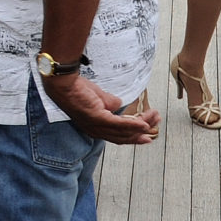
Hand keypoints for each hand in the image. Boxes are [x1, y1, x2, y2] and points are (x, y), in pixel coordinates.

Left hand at [40, 73, 161, 145]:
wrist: (65, 84)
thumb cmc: (78, 90)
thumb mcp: (100, 99)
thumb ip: (111, 104)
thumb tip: (119, 105)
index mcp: (96, 129)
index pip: (119, 137)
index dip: (134, 136)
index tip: (148, 133)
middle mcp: (96, 132)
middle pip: (125, 137)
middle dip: (142, 132)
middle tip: (156, 124)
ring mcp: (97, 126)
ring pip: (125, 131)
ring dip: (142, 125)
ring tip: (154, 118)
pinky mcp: (98, 118)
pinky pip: (120, 124)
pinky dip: (133, 125)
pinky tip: (144, 124)